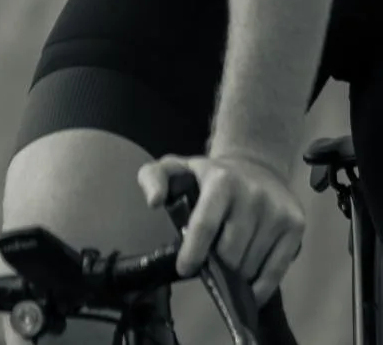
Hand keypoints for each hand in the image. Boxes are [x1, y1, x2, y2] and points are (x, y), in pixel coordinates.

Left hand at [137, 151, 304, 307]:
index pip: (205, 226)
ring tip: (230, 260)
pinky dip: (260, 286)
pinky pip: (276, 272)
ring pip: (251, 266)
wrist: (256, 164)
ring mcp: (277, 211)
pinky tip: (249, 284)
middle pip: (229, 253)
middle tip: (212, 258)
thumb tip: (154, 201)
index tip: (185, 269)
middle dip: (216, 263)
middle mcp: (253, 194)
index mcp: (221, 180)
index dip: (193, 253)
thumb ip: (153, 178)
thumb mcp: (176, 169)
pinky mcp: (295, 225)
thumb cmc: (210, 175)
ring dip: (236, 273)